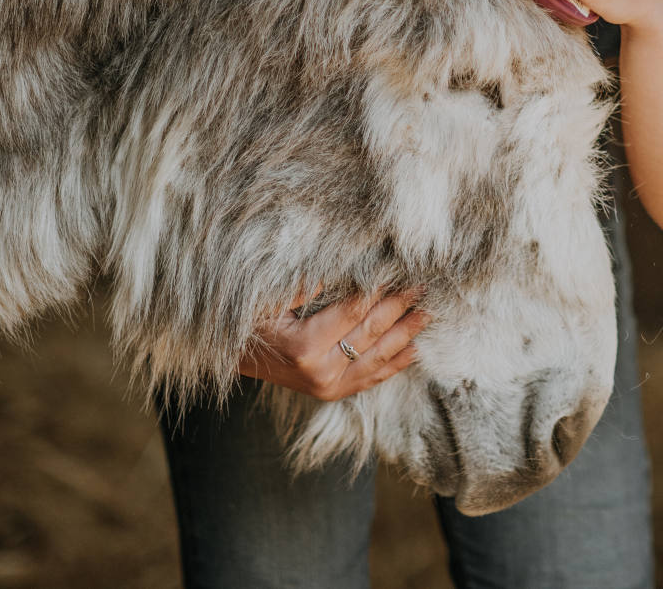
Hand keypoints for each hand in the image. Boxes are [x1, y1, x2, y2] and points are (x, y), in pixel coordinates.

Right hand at [237, 286, 428, 400]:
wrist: (234, 357)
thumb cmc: (249, 322)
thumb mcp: (268, 298)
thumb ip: (305, 285)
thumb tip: (346, 268)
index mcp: (304, 345)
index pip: (354, 311)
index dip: (381, 291)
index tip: (401, 272)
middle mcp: (320, 371)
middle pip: (372, 333)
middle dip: (400, 308)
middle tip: (425, 287)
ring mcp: (328, 386)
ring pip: (377, 357)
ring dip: (406, 334)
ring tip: (428, 314)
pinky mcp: (332, 393)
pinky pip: (370, 378)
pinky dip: (394, 363)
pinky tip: (414, 349)